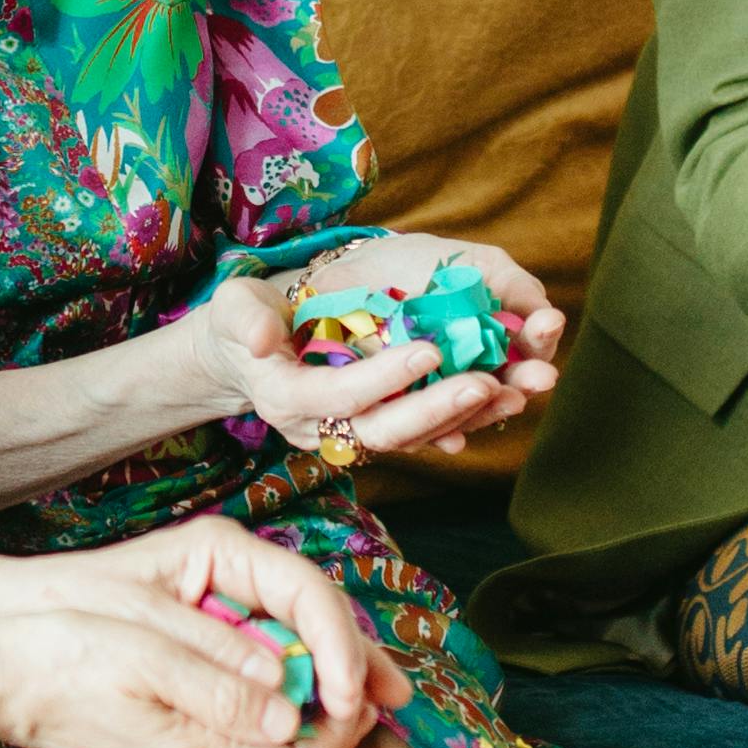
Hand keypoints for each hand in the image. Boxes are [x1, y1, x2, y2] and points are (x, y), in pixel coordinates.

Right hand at [0, 566, 386, 747]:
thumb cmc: (58, 648)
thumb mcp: (147, 649)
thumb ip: (221, 683)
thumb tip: (287, 711)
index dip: (339, 729)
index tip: (362, 690)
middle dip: (326, 734)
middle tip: (356, 690)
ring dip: (291, 734)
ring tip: (317, 687)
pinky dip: (250, 732)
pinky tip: (254, 693)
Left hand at [88, 508, 405, 734]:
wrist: (15, 622)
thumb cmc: (70, 613)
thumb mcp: (143, 634)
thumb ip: (215, 664)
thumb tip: (284, 710)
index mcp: (221, 551)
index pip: (305, 592)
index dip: (338, 644)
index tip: (349, 694)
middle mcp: (232, 575)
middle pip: (316, 615)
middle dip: (353, 659)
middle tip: (390, 700)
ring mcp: (226, 608)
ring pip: (301, 643)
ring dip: (334, 679)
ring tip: (363, 713)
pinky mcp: (217, 642)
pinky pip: (273, 670)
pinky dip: (298, 695)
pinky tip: (315, 723)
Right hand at [203, 234, 560, 463]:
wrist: (251, 354)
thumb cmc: (244, 322)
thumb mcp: (234, 309)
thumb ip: (247, 320)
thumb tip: (264, 341)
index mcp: (288, 398)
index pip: (340, 396)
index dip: (383, 378)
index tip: (429, 349)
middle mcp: (322, 430)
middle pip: (387, 430)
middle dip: (439, 409)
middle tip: (488, 380)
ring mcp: (351, 435)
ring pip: (415, 437)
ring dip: (466, 418)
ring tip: (513, 391)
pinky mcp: (377, 429)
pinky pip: (426, 433)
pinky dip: (466, 418)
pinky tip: (504, 397)